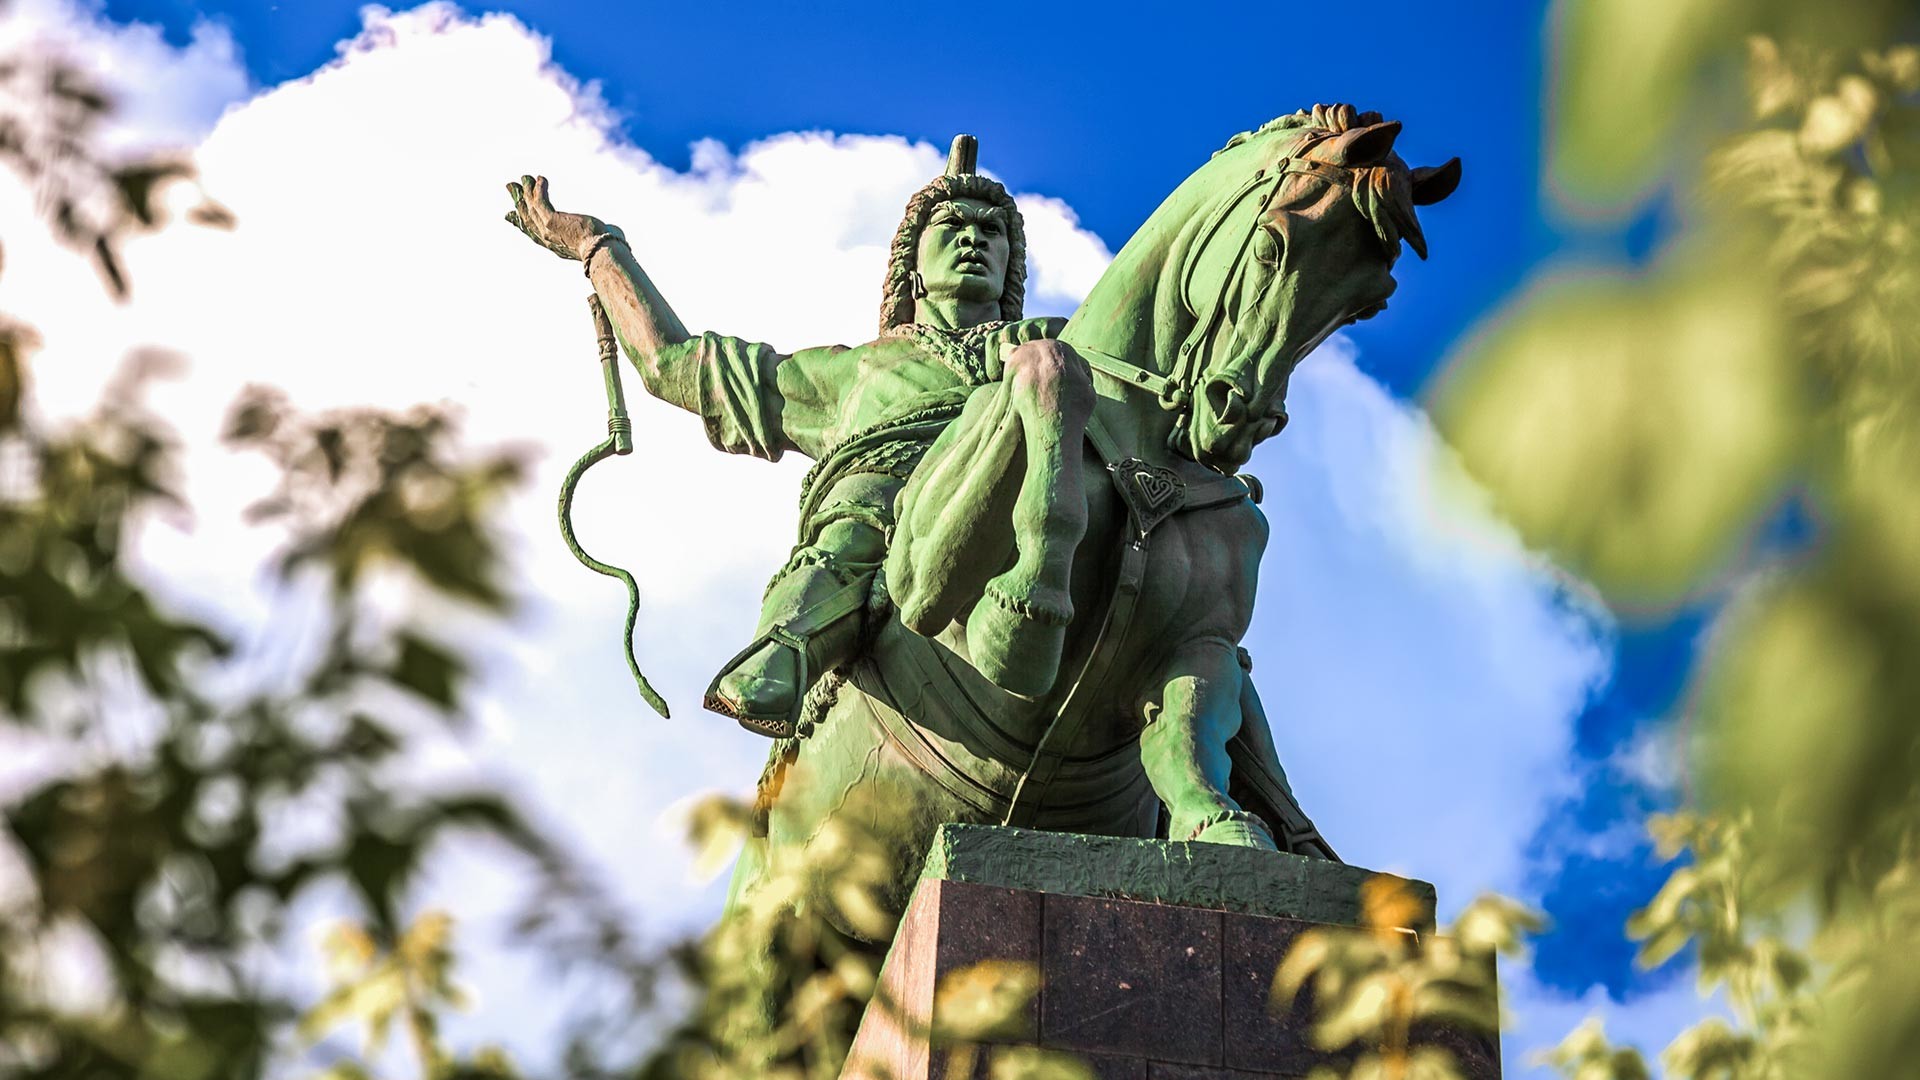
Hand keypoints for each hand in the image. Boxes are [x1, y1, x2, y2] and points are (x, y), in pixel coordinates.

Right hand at [504, 174, 622, 260]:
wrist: (604, 252)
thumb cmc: (607, 249)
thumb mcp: (597, 240)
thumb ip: (599, 236)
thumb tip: (612, 230)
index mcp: (556, 246)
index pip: (533, 233)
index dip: (521, 221)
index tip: (510, 214)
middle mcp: (548, 240)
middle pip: (527, 218)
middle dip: (518, 201)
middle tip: (511, 186)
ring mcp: (548, 231)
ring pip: (531, 208)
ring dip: (527, 190)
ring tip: (525, 177)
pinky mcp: (551, 221)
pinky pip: (540, 201)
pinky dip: (539, 189)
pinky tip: (541, 178)